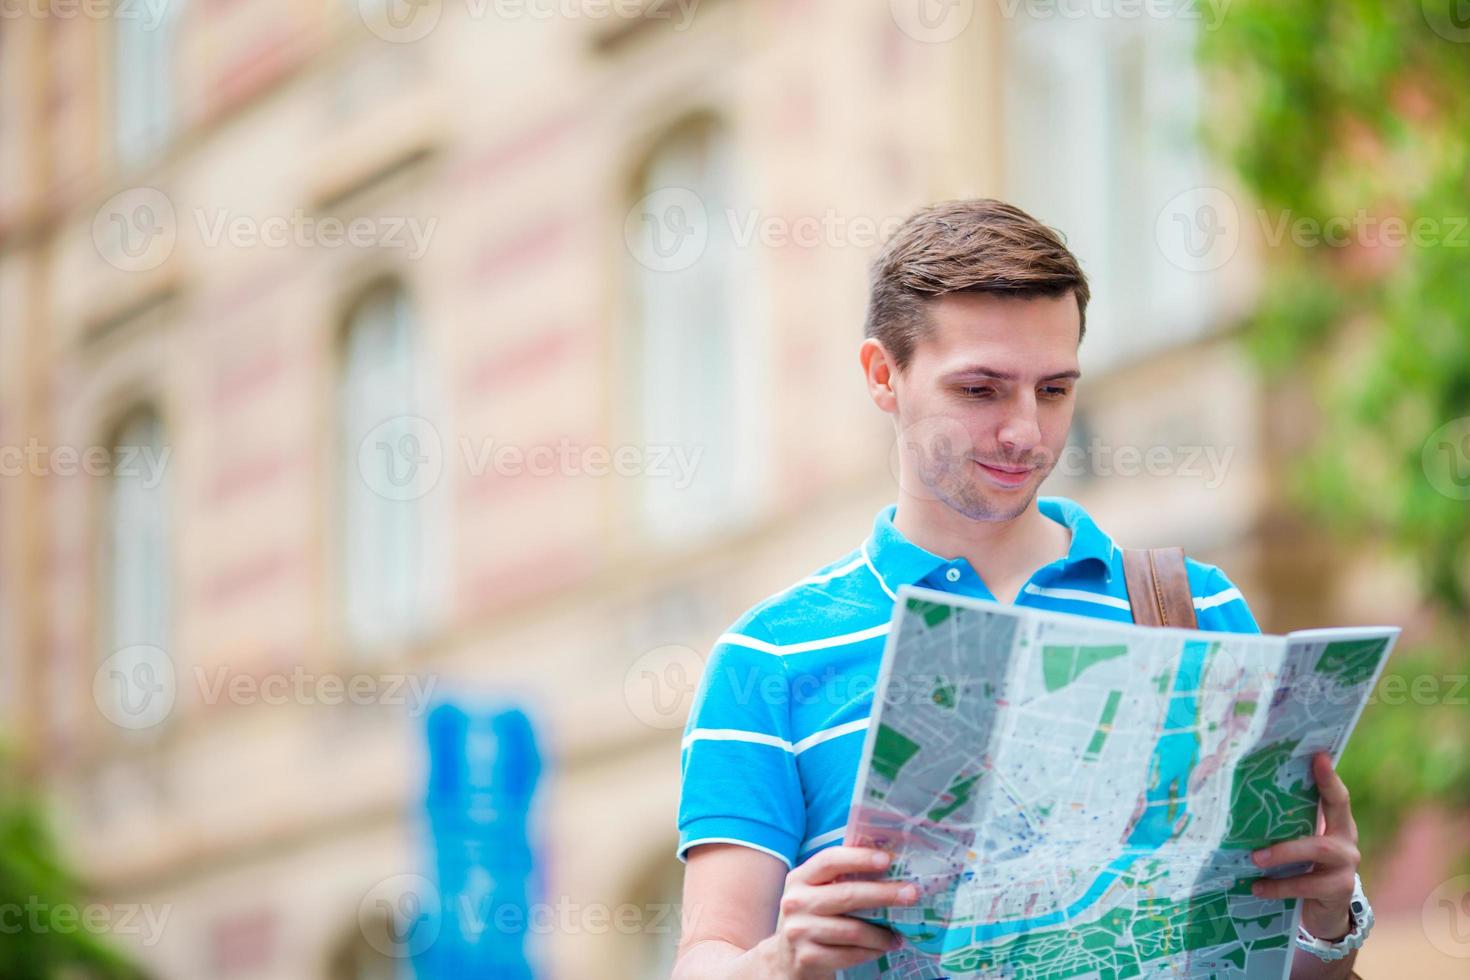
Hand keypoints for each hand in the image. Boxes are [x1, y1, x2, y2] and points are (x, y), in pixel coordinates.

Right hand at [758, 846, 916, 978]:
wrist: (785, 958)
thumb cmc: (811, 918)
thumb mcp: (815, 893)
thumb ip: (840, 878)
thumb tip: (886, 862)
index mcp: (800, 879)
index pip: (830, 860)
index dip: (859, 858)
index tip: (887, 859)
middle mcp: (795, 902)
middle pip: (847, 895)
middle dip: (884, 894)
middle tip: (911, 895)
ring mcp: (799, 932)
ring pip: (853, 930)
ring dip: (881, 934)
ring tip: (898, 935)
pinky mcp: (808, 958)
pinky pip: (850, 954)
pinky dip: (871, 952)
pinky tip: (882, 949)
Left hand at [1249, 752, 1360, 939]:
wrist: (1324, 912)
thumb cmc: (1303, 868)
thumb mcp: (1297, 844)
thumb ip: (1284, 825)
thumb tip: (1238, 800)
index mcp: (1337, 824)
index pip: (1336, 796)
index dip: (1329, 776)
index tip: (1318, 755)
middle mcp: (1346, 841)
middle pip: (1331, 816)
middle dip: (1297, 804)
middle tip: (1263, 822)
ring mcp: (1346, 866)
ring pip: (1317, 851)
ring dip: (1282, 853)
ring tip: (1254, 859)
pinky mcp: (1340, 890)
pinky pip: (1308, 885)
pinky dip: (1279, 886)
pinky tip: (1257, 887)